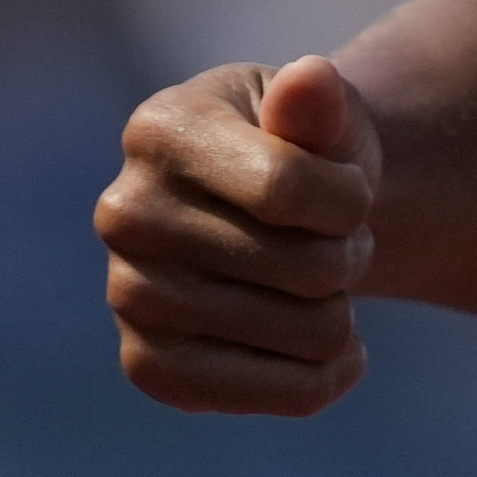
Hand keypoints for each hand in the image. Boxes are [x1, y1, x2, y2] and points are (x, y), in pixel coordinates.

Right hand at [97, 54, 379, 414]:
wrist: (284, 213)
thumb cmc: (309, 148)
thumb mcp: (325, 110)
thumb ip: (320, 100)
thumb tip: (309, 80)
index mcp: (160, 128)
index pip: (289, 192)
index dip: (352, 199)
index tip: (350, 187)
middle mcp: (124, 213)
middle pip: (307, 270)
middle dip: (350, 254)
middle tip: (331, 238)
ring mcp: (127, 294)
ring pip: (310, 335)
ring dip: (342, 309)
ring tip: (314, 278)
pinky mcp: (149, 365)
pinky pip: (283, 396)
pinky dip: (331, 374)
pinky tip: (331, 346)